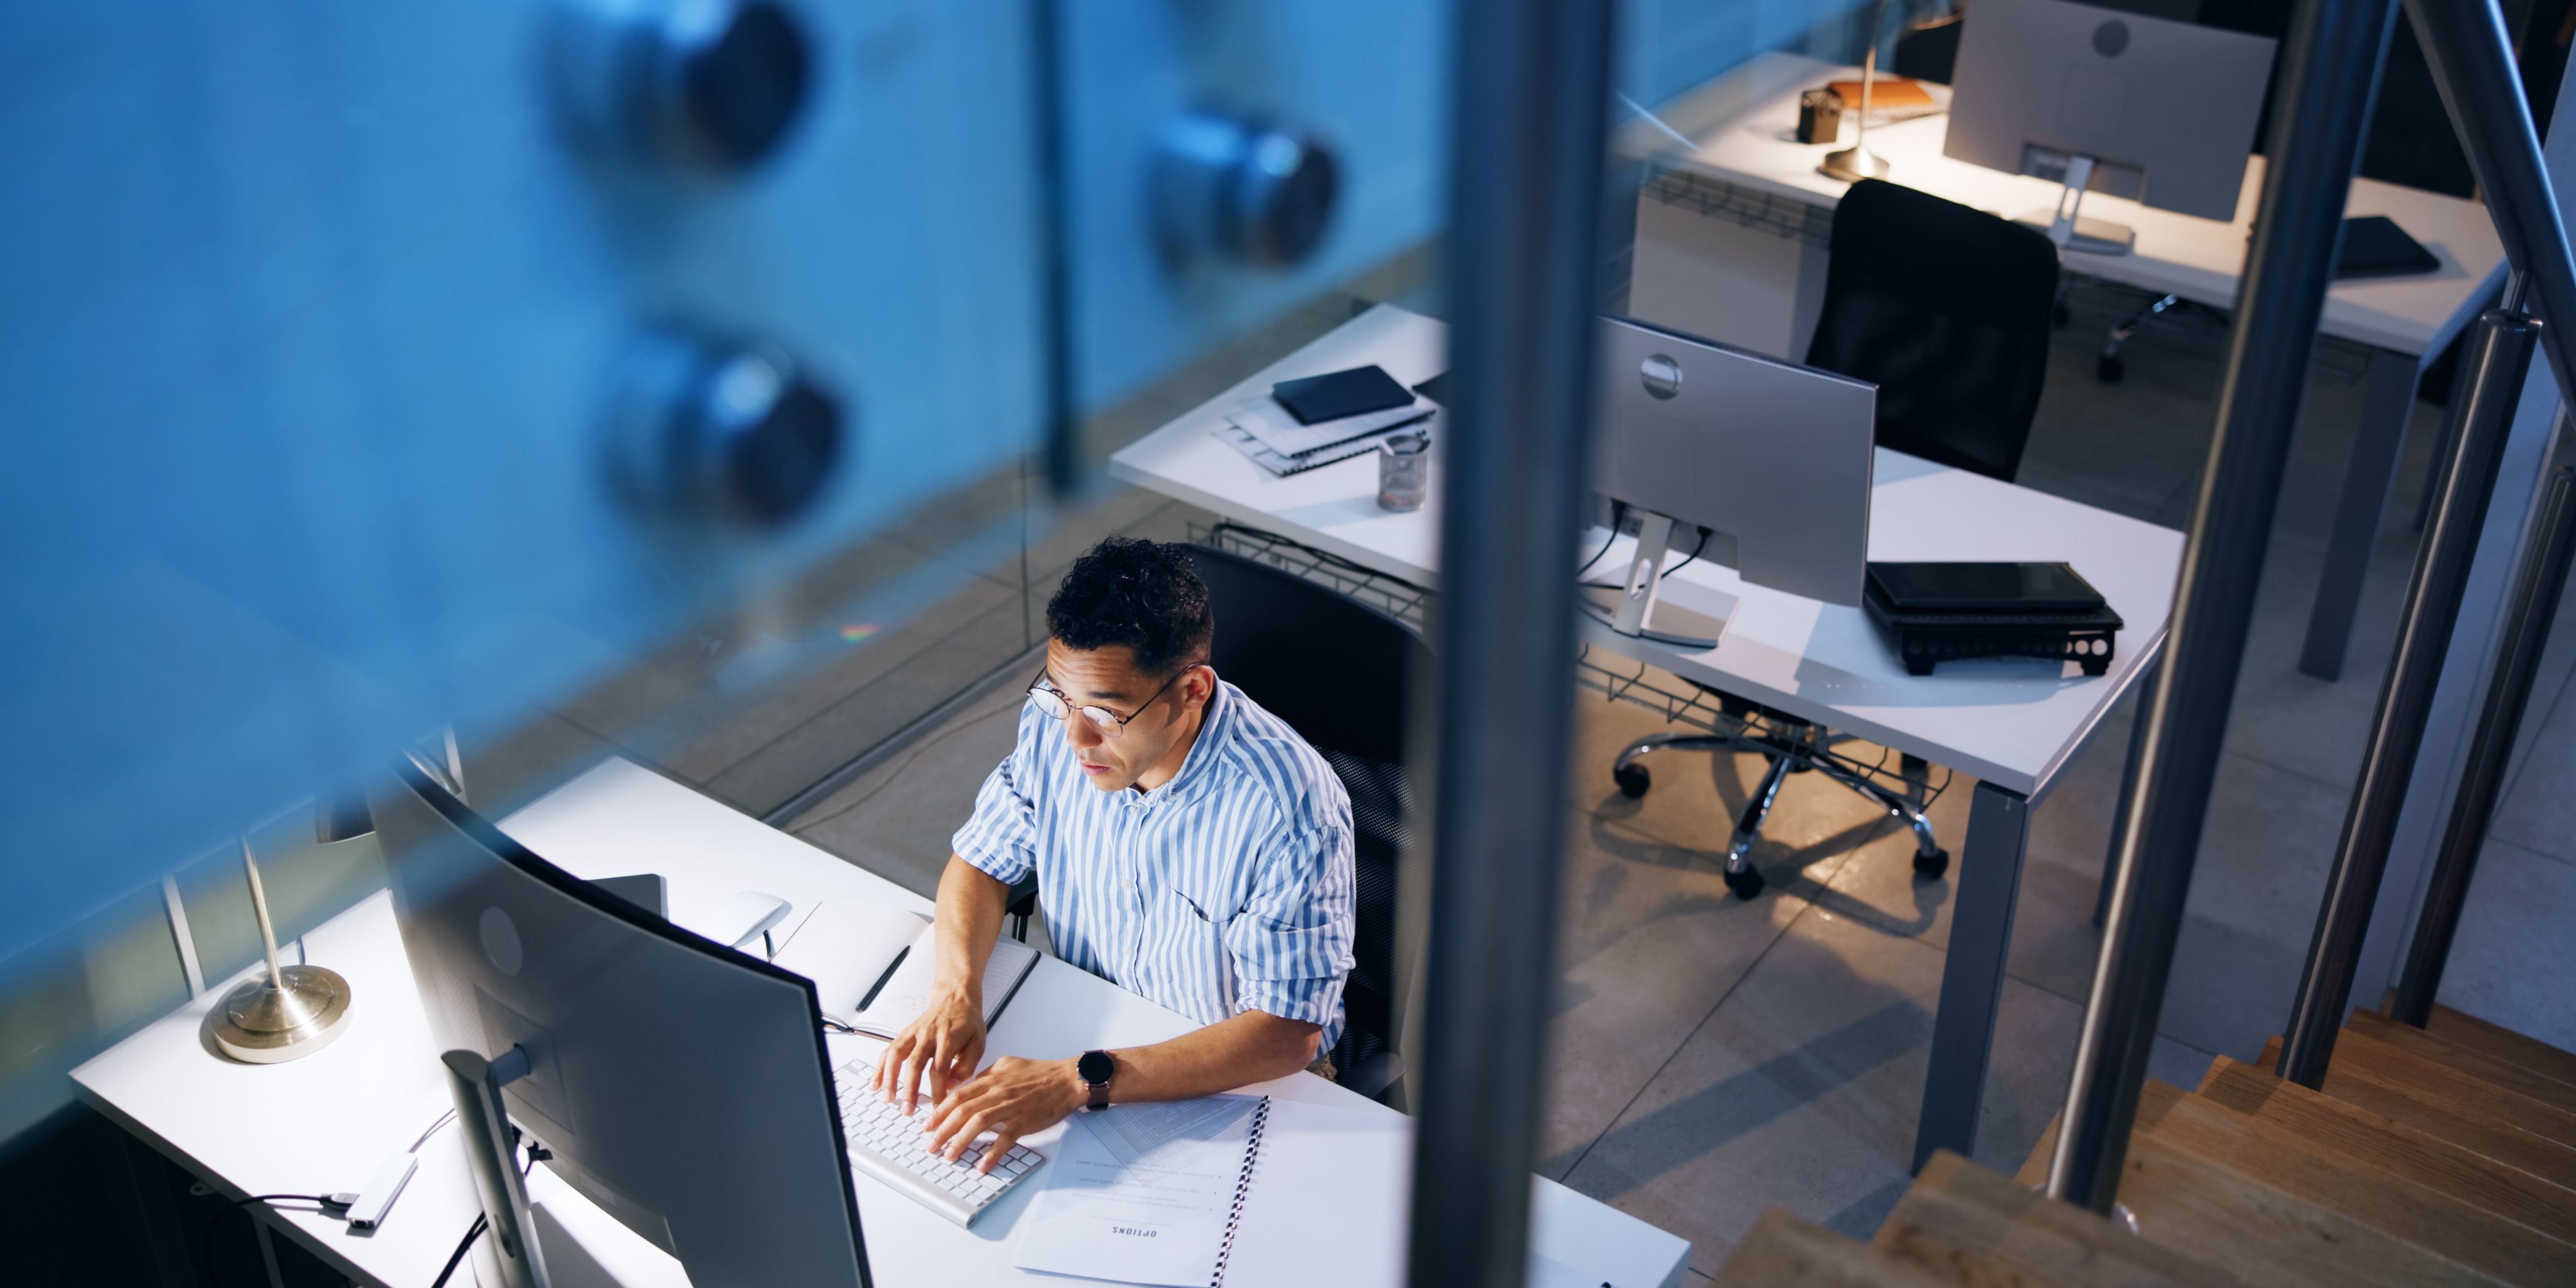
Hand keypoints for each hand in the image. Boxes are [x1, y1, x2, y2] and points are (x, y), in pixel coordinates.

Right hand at [873, 988, 985, 1114]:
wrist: (955, 996)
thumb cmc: (967, 1022)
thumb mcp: (979, 1042)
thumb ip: (968, 1065)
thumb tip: (951, 1085)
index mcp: (948, 1038)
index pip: (940, 1068)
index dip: (937, 1090)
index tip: (937, 1108)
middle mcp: (928, 1034)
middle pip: (915, 1063)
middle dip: (910, 1089)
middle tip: (908, 1109)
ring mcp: (914, 1033)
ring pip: (896, 1054)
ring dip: (890, 1078)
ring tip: (888, 1098)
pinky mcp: (905, 1033)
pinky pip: (889, 1049)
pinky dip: (880, 1066)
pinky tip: (875, 1082)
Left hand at [921, 1055, 1086, 1171]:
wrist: (1067, 1080)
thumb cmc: (1040, 1073)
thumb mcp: (1008, 1064)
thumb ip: (987, 1075)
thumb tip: (970, 1085)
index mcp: (991, 1079)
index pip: (957, 1096)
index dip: (939, 1112)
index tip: (928, 1125)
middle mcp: (997, 1093)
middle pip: (961, 1112)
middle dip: (941, 1130)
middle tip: (930, 1145)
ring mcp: (1010, 1108)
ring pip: (977, 1125)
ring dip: (959, 1142)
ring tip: (948, 1156)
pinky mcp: (1024, 1122)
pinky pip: (1004, 1140)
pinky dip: (991, 1154)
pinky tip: (982, 1165)